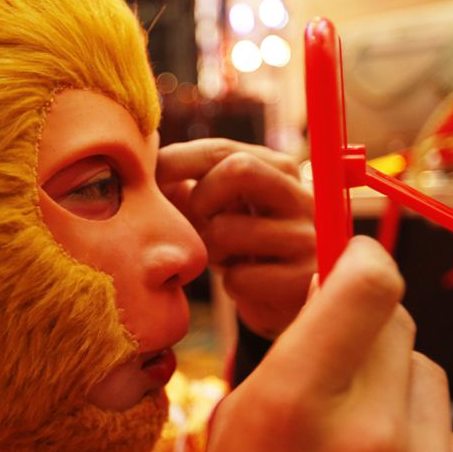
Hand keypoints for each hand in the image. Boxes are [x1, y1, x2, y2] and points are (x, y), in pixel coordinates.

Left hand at [157, 138, 315, 335]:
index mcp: (279, 170)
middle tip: (199, 223)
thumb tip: (146, 162)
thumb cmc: (246, 247)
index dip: (176, 162)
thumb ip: (190, 183)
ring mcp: (307, 237)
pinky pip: (240, 279)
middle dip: (201, 198)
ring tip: (224, 258)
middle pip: (239, 169)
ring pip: (227, 230)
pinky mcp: (304, 280)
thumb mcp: (223, 208)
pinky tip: (246, 284)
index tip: (151, 179)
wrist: (290, 301)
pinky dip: (231, 284)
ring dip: (210, 250)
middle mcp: (301, 196)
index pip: (221, 150)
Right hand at [195, 237, 452, 451]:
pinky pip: (451, 437)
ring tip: (357, 444)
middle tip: (339, 365)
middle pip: (398, 324)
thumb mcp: (240, 421)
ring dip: (395, 390)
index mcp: (293, 406)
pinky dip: (420, 445)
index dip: (359, 258)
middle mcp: (369, 438)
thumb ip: (294, 349)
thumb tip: (339, 283)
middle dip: (368, 329)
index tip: (349, 261)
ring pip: (427, 378)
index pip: (367, 285)